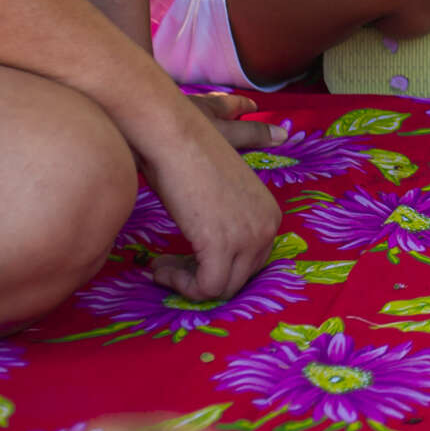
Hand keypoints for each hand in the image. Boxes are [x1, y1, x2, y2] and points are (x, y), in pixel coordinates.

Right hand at [137, 98, 282, 301]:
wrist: (175, 140)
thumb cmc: (188, 161)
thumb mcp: (222, 196)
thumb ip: (229, 223)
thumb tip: (214, 250)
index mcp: (270, 214)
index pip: (249, 264)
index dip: (215, 267)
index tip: (184, 258)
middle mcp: (268, 226)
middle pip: (239, 279)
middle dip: (202, 277)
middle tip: (170, 264)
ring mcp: (249, 236)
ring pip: (223, 289)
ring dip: (187, 284)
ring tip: (162, 267)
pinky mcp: (223, 245)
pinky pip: (207, 289)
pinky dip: (180, 284)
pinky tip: (159, 266)